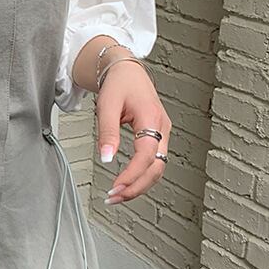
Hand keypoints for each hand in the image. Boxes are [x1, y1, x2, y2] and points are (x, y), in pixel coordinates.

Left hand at [96, 61, 170, 204]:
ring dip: (139, 185)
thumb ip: (107, 132)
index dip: (133, 174)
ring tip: (117, 195)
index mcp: (152, 118)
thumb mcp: (107, 106)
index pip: (147, 154)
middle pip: (157, 167)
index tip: (116, 187)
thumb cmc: (119, 84)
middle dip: (136, 186)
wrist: (127, 71)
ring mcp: (163, 133)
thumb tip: (105, 158)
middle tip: (113, 197)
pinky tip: (126, 184)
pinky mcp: (157, 137)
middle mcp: (162, 128)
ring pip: (158, 167)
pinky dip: (141, 176)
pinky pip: (154, 162)